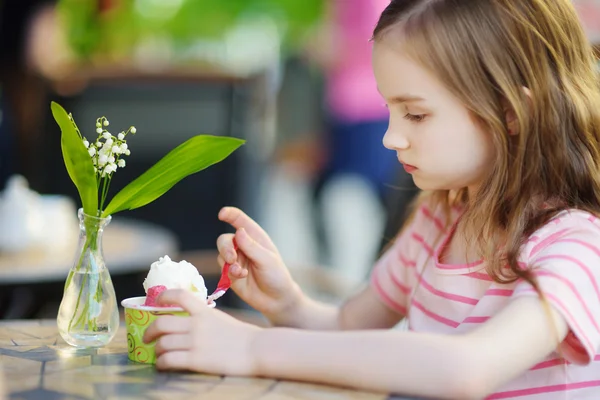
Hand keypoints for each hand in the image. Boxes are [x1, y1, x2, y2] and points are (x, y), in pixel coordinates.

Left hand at [143, 289, 260, 375]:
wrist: (257, 349)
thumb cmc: (243, 336)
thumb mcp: (222, 319)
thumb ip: (205, 318)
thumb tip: (190, 321)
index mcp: (204, 311)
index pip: (179, 296)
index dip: (163, 297)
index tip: (156, 302)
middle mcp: (197, 324)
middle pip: (161, 322)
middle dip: (149, 331)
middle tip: (147, 337)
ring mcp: (196, 342)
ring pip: (162, 343)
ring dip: (156, 350)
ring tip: (158, 354)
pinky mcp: (196, 359)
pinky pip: (168, 360)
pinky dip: (161, 363)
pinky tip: (164, 365)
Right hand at [217, 207, 302, 321]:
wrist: (275, 300)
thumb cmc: (276, 275)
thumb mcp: (267, 260)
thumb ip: (252, 247)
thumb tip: (238, 231)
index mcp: (255, 237)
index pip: (239, 220)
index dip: (230, 214)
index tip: (222, 214)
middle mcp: (243, 246)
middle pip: (224, 239)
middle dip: (225, 248)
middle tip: (232, 258)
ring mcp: (236, 260)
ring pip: (221, 254)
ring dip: (228, 261)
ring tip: (240, 271)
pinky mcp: (230, 274)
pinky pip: (222, 268)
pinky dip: (230, 272)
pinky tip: (241, 276)